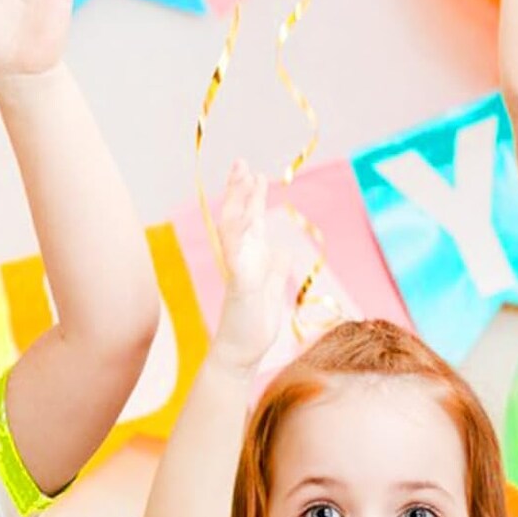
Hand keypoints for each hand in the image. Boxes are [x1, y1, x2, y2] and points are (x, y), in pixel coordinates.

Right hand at [210, 161, 285, 372]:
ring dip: (239, 204)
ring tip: (244, 180)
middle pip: (236, 217)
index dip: (249, 195)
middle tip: (240, 163)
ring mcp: (238, 270)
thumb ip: (276, 267)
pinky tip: (247, 216)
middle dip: (238, 190)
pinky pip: (238, 255)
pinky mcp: (240, 285)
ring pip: (234, 230)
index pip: (248, 220)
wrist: (241, 353)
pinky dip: (240, 234)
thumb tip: (283, 249)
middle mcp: (240, 259)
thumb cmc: (254, 325)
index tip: (252, 172)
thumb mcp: (273, 289)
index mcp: (250, 258)